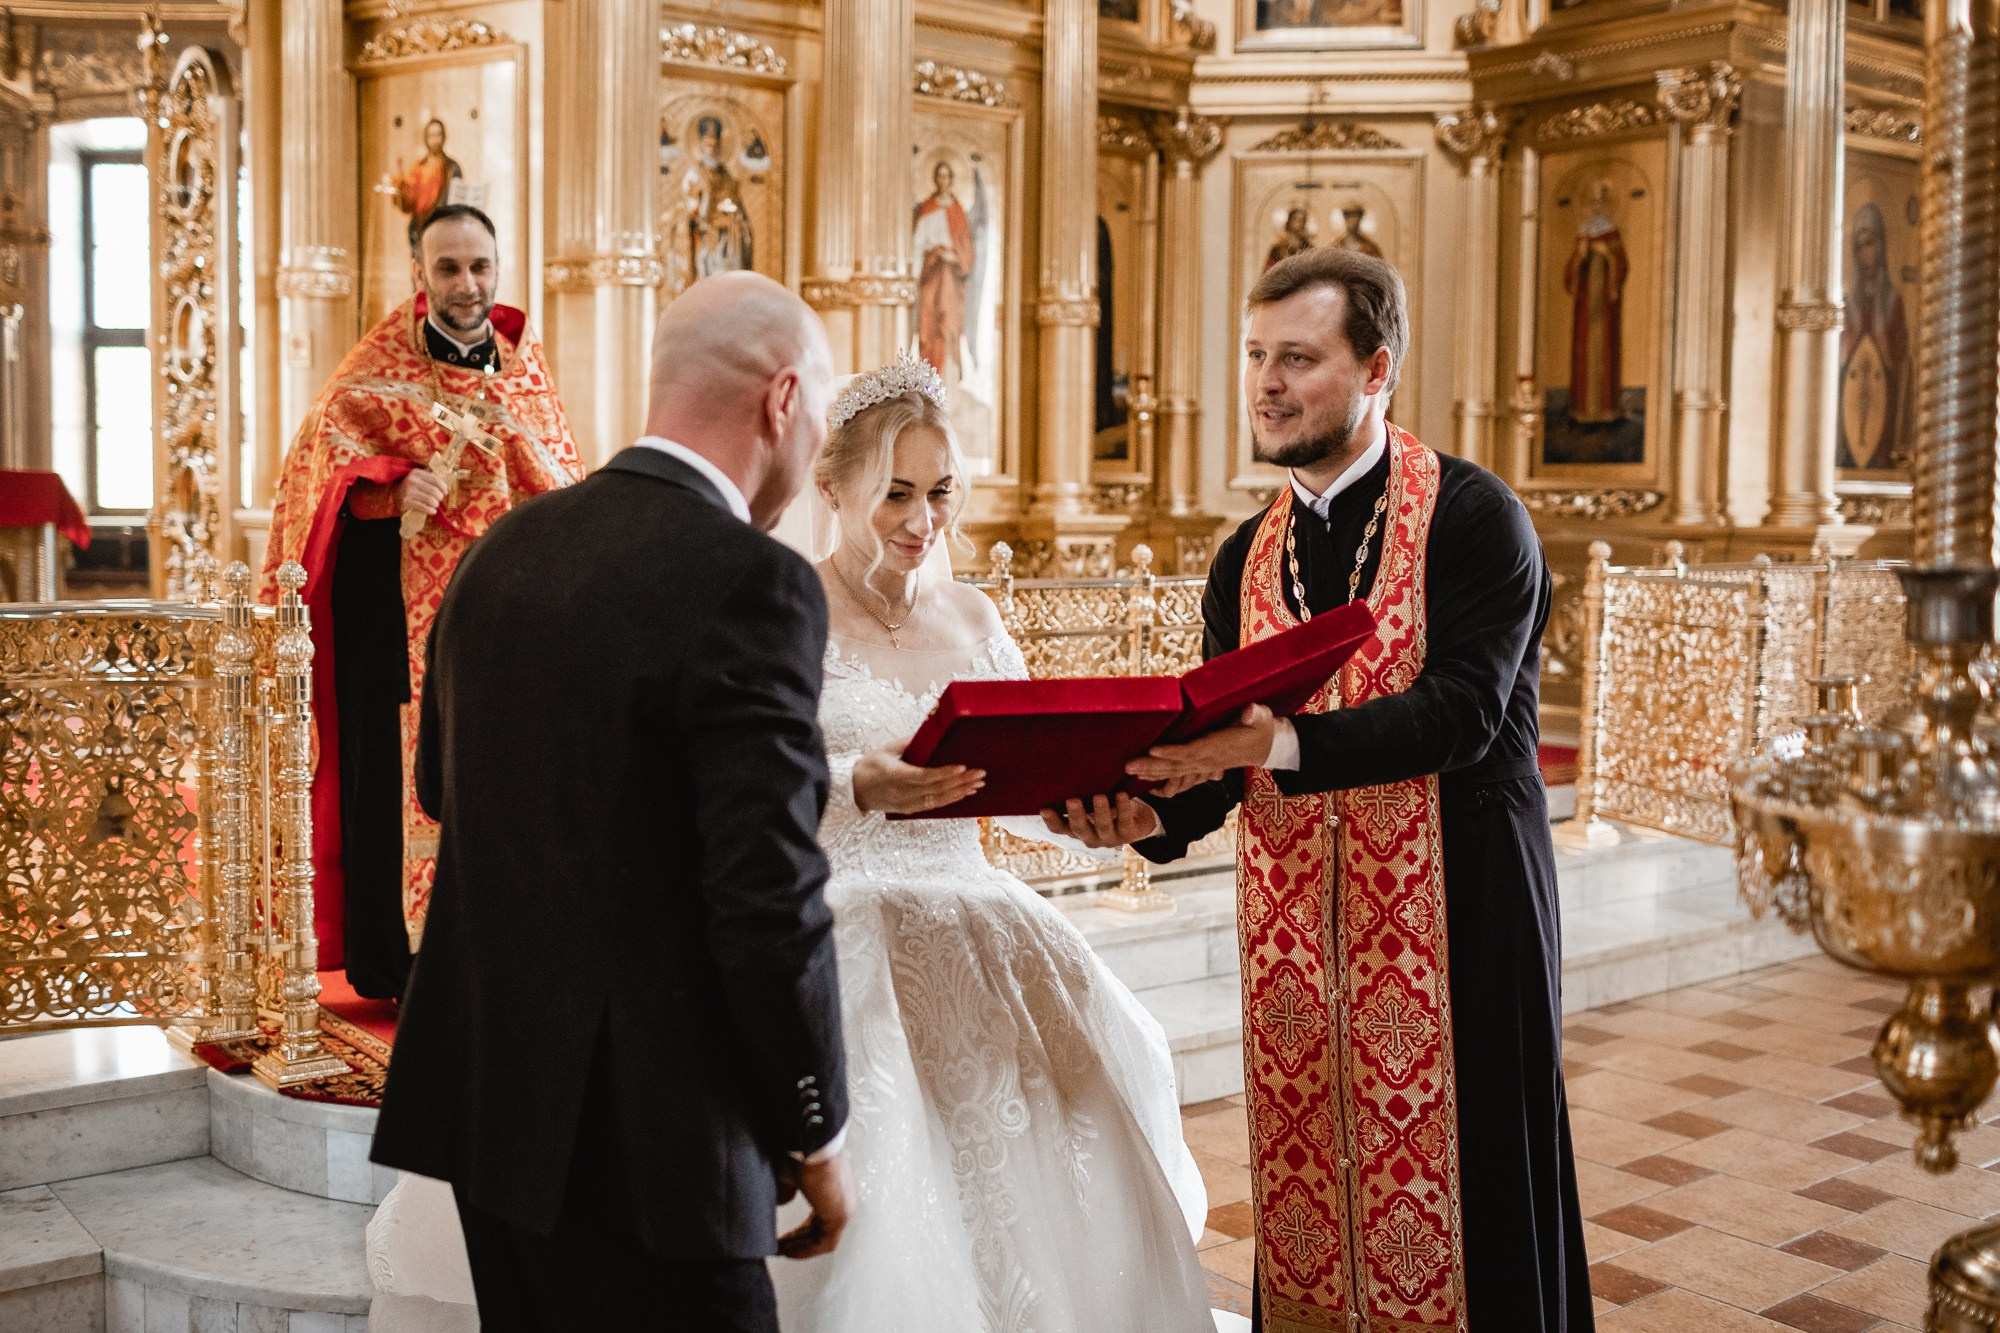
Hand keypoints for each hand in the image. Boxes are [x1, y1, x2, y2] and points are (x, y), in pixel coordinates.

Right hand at [393, 469, 449, 516]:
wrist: (394, 494)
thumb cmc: (412, 486)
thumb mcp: (419, 478)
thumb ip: (430, 478)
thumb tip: (447, 484)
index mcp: (416, 473)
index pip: (436, 480)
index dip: (443, 487)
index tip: (445, 492)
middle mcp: (411, 481)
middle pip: (434, 491)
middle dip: (440, 497)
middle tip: (439, 499)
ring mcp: (408, 492)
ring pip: (430, 500)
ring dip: (436, 504)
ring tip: (435, 505)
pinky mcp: (405, 502)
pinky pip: (424, 507)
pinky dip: (431, 510)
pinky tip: (432, 511)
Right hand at [778, 1149, 853, 1259]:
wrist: (812, 1148)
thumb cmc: (802, 1154)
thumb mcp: (788, 1175)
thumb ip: (786, 1191)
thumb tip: (782, 1202)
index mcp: (834, 1188)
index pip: (818, 1218)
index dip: (799, 1232)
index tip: (783, 1240)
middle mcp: (843, 1198)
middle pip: (820, 1230)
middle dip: (798, 1242)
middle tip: (780, 1249)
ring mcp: (845, 1207)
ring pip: (823, 1237)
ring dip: (801, 1248)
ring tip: (781, 1252)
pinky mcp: (842, 1214)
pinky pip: (826, 1242)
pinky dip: (808, 1250)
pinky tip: (790, 1252)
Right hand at [852, 737, 983, 814]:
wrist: (854, 789)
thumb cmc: (870, 765)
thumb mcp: (887, 749)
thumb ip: (909, 743)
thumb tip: (933, 732)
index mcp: (894, 775)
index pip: (923, 776)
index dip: (943, 773)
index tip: (961, 766)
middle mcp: (901, 793)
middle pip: (935, 789)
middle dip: (960, 781)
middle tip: (980, 773)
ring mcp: (906, 804)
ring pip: (938, 800)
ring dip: (960, 791)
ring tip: (978, 783)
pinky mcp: (910, 810)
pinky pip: (934, 805)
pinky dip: (951, 799)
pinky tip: (965, 793)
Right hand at [1040, 793, 1160, 847]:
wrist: (1136, 818)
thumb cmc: (1105, 804)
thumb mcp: (1089, 799)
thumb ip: (1078, 791)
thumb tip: (1063, 766)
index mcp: (1076, 828)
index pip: (1059, 828)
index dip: (1052, 820)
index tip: (1044, 808)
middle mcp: (1089, 836)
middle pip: (1079, 829)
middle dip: (1076, 815)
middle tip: (1072, 800)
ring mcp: (1108, 838)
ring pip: (1103, 826)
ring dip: (1101, 812)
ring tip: (1099, 796)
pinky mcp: (1128, 834)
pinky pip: (1125, 821)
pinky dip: (1123, 808)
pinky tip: (1122, 794)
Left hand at [1124, 705, 1277, 793]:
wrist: (1263, 745)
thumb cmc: (1258, 727)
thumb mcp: (1260, 718)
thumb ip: (1254, 715)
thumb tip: (1249, 712)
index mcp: (1217, 747)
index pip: (1191, 751)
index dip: (1172, 753)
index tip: (1153, 750)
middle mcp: (1206, 760)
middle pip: (1175, 765)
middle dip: (1151, 766)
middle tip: (1128, 765)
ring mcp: (1202, 765)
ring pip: (1173, 771)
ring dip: (1150, 772)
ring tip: (1129, 771)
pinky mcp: (1199, 766)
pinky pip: (1176, 773)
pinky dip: (1159, 775)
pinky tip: (1142, 777)